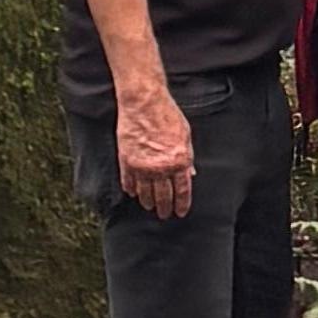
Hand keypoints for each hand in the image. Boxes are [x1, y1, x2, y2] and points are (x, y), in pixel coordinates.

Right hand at [116, 82, 196, 217]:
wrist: (144, 103)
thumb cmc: (167, 115)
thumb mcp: (185, 135)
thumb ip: (187, 157)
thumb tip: (189, 174)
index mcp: (179, 161)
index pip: (182, 191)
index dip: (181, 204)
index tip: (180, 212)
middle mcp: (161, 167)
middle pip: (163, 196)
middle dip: (165, 208)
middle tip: (165, 214)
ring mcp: (142, 166)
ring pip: (145, 193)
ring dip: (148, 202)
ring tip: (150, 206)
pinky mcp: (127, 161)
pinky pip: (129, 182)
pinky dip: (131, 190)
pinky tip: (133, 193)